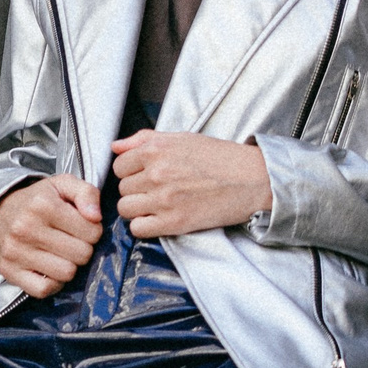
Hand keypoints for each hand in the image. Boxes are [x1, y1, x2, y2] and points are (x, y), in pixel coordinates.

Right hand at [0, 176, 102, 296]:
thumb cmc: (36, 201)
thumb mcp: (63, 185)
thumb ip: (87, 193)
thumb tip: (96, 217)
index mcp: (43, 205)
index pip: (92, 232)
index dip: (93, 231)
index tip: (81, 227)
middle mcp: (26, 228)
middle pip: (82, 254)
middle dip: (82, 249)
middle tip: (71, 241)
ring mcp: (16, 252)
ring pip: (66, 273)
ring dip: (69, 266)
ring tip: (60, 254)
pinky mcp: (9, 271)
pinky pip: (44, 289)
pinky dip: (52, 283)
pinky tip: (50, 269)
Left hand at [112, 131, 271, 240]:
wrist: (251, 180)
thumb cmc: (220, 158)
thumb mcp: (182, 138)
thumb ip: (144, 139)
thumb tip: (115, 147)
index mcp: (157, 150)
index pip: (119, 166)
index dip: (130, 172)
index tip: (144, 175)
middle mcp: (157, 173)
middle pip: (122, 188)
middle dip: (135, 190)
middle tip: (155, 190)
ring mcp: (164, 199)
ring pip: (125, 209)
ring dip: (137, 209)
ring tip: (155, 205)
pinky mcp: (174, 222)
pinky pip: (138, 229)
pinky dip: (144, 226)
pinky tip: (159, 219)